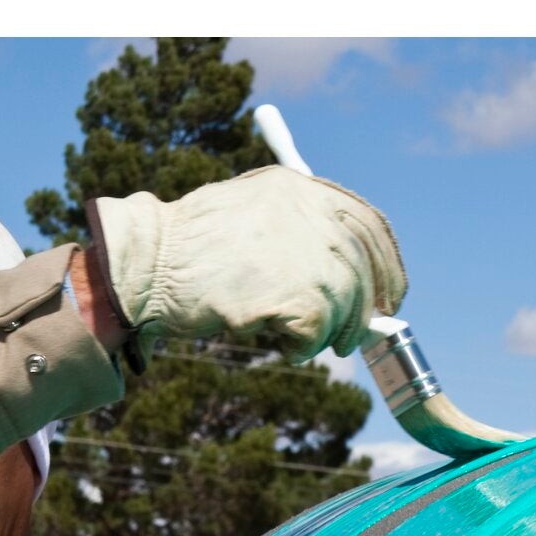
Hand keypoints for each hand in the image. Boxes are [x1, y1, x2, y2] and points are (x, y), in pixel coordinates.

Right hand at [87, 165, 406, 363]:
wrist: (145, 264)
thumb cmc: (188, 250)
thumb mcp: (250, 215)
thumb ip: (300, 234)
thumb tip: (355, 283)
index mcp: (298, 188)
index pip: (368, 223)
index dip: (386, 264)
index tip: (390, 294)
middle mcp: (307, 213)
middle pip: (363, 268)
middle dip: (366, 310)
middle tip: (354, 338)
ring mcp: (302, 253)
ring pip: (347, 305)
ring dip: (329, 332)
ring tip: (293, 337)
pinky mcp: (292, 294)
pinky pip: (318, 333)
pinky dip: (302, 347)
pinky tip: (276, 340)